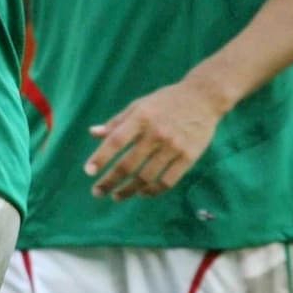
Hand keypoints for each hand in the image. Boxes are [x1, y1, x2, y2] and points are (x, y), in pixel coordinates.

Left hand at [85, 78, 224, 198]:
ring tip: (117, 195)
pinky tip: (142, 192)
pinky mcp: (188, 157)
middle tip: (97, 192)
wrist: (204, 97)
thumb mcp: (139, 105)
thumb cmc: (166, 101)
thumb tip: (93, 133)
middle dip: (110, 181)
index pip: (116, 141)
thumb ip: (117, 122)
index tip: (89, 171)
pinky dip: (152, 191)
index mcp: (141, 117)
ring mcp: (173, 146)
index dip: (101, 157)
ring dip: (129, 190)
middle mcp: (156, 133)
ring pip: (146, 177)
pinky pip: (167, 181)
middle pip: (128, 164)